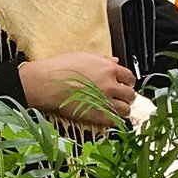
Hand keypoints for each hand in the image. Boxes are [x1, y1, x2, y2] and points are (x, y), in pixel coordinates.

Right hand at [21, 52, 135, 123]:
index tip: (124, 84)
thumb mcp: (84, 56)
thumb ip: (103, 59)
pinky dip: (113, 120)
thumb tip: (115, 60)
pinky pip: (113, 121)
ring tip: (117, 109)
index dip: (127, 82)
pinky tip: (109, 118)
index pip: (129, 77)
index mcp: (109, 69)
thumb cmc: (61, 68)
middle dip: (127, 96)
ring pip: (125, 109)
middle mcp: (110, 85)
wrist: (47, 82)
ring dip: (122, 110)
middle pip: (130, 94)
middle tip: (121, 97)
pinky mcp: (96, 115)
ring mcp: (104, 101)